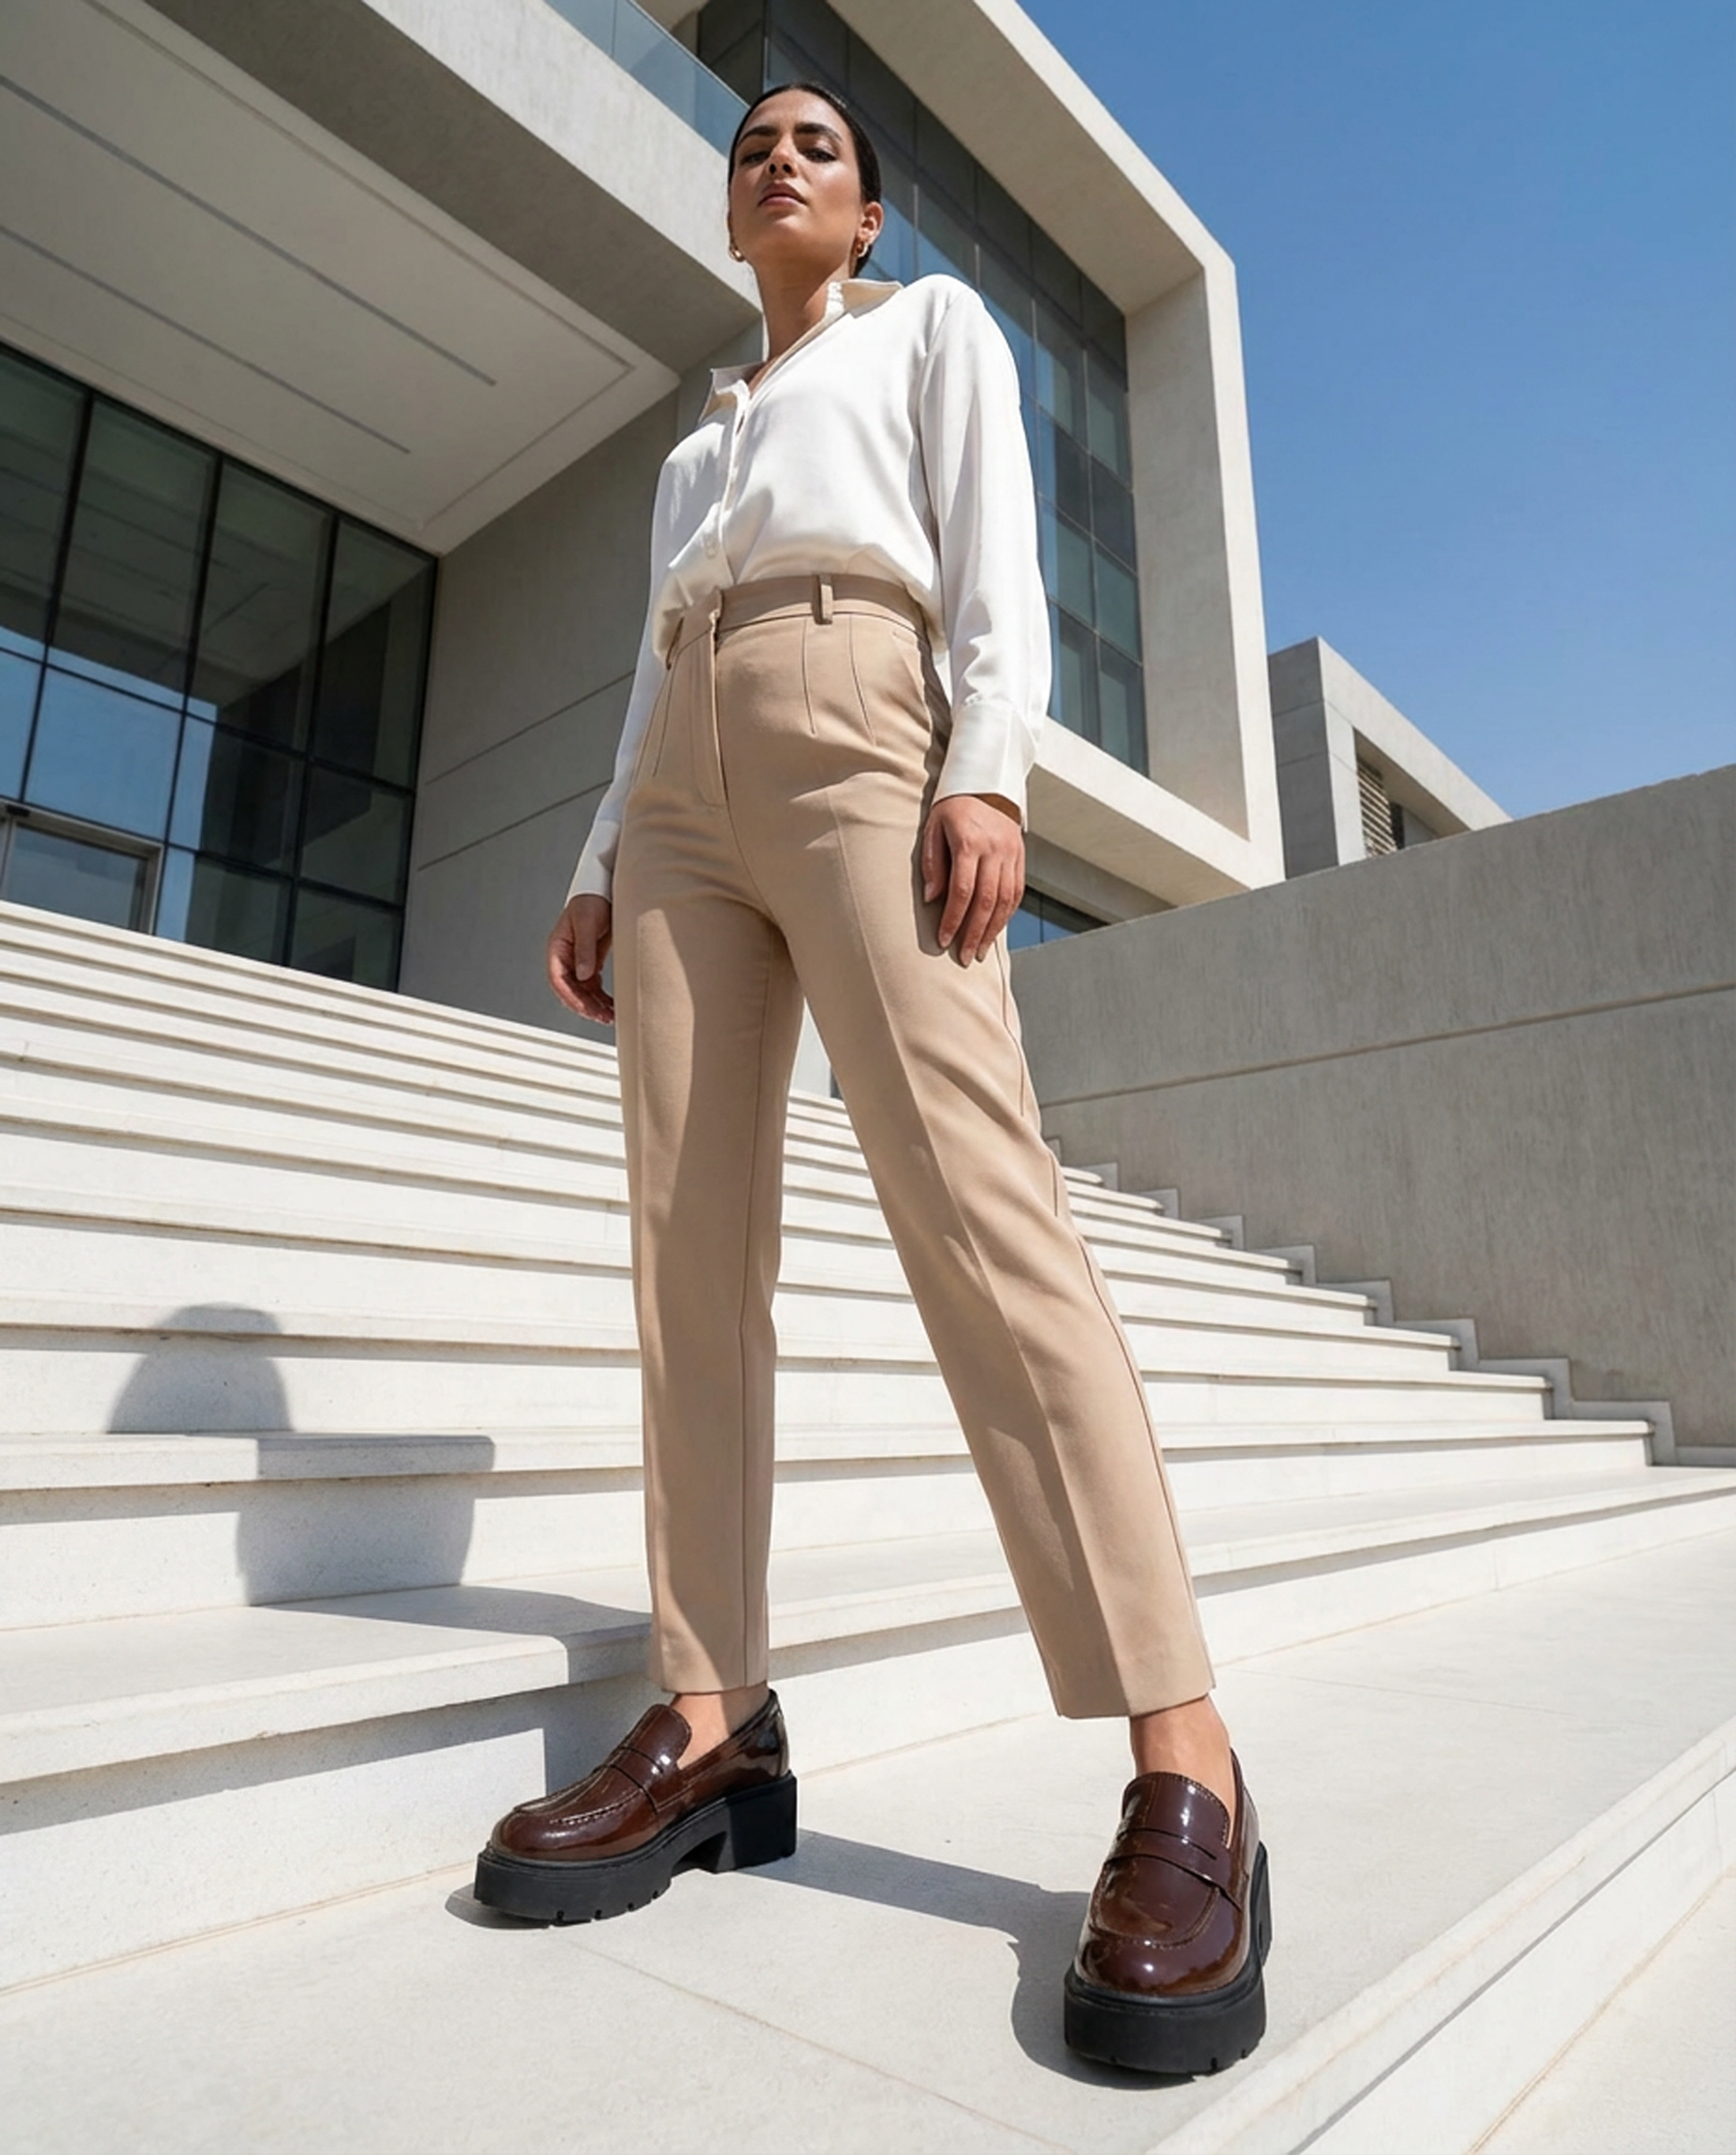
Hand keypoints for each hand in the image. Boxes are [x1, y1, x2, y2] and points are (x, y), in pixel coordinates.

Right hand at [547, 894, 614, 1022]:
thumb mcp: (587, 923)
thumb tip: (582, 975)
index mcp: (557, 949)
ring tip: (610, 1016)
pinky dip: (601, 998)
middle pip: (570, 991)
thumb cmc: (591, 901)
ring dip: (594, 1005)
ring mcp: (577, 963)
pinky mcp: (590, 964)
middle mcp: (565, 959)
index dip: (571, 997)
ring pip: (582, 992)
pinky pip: (593, 987)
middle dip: (585, 1006)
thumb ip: (585, 949)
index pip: (558, 980)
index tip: (586, 1008)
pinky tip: (612, 1006)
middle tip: (603, 1017)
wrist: (604, 892)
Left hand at [920, 793, 1024, 964]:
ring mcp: (1011, 854)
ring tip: (979, 950)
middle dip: (974, 933)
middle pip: (986, 900)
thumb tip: (933, 898)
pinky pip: (1017, 892)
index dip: (953, 919)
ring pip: (1005, 900)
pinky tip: (995, 930)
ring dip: (992, 929)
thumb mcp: (933, 828)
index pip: (962, 891)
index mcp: (969, 842)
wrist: (986, 784)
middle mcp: (994, 850)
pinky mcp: (1020, 857)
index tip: (944, 940)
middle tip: (964, 956)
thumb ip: (932, 863)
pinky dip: (1006, 914)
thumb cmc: (952, 808)